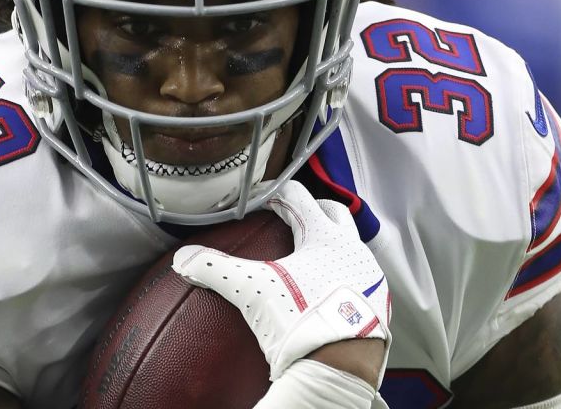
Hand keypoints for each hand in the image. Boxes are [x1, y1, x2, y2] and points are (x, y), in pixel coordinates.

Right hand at [172, 180, 390, 384]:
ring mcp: (369, 276)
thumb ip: (216, 269)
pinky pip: (359, 277)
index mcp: (325, 236)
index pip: (299, 196)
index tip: (262, 200)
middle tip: (292, 218)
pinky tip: (325, 291)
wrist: (341, 367)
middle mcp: (353, 249)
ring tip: (308, 255)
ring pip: (351, 245)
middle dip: (313, 210)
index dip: (276, 193)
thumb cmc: (301, 320)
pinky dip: (341, 274)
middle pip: (334, 213)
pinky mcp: (376, 303)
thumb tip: (184, 259)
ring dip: (331, 243)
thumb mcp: (252, 291)